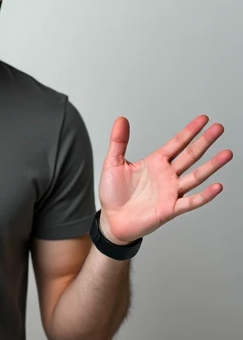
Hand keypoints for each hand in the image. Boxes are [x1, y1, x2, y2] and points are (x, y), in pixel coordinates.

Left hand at [98, 115, 232, 244]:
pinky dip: (205, 195)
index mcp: (156, 163)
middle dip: (205, 141)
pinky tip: (217, 187)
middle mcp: (167, 176)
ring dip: (212, 165)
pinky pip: (191, 201)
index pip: (177, 143)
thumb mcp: (113, 163)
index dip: (190, 131)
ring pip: (196, 176)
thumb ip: (119, 141)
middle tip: (219, 128)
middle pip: (191, 155)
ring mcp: (171, 192)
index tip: (204, 119)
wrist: (112, 220)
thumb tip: (121, 120)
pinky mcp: (170, 209)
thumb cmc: (114, 195)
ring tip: (226, 154)